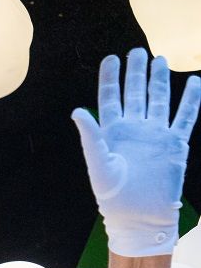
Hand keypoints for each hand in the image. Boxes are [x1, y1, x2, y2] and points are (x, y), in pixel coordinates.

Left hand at [72, 48, 200, 257]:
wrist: (139, 216)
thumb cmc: (113, 196)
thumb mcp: (99, 165)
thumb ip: (90, 137)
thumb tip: (77, 111)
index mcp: (112, 133)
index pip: (110, 99)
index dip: (111, 78)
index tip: (111, 58)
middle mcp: (134, 130)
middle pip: (135, 94)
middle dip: (135, 73)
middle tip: (137, 51)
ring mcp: (155, 134)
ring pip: (159, 100)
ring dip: (159, 81)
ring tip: (159, 59)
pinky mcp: (175, 143)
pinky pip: (185, 116)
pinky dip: (190, 100)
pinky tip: (193, 83)